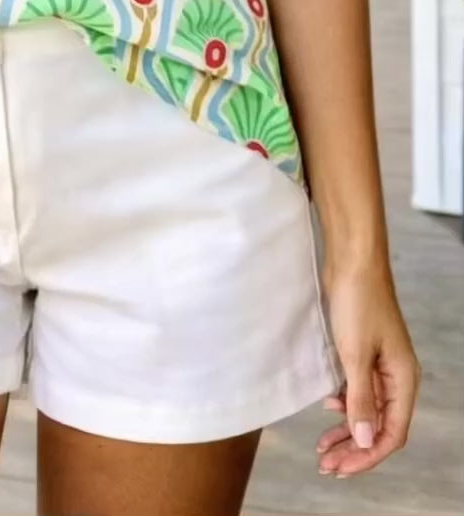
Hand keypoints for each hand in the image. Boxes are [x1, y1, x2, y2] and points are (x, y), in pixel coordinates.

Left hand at [316, 263, 420, 476]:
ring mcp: (381, 364)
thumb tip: (366, 441)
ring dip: (347, 429)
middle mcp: (397, 376)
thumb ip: (360, 400)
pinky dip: (344, 404)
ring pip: (367, 409)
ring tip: (322, 446)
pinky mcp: (365, 351)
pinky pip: (358, 389)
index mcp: (403, 379)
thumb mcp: (355, 354)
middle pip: (380, 425)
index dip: (367, 455)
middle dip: (354, 447)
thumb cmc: (358, 301)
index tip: (340, 468)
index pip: (392, 433)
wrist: (352, 258)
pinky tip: (329, 408)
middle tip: (325, 464)